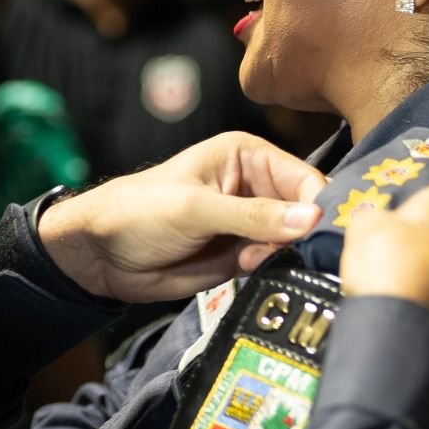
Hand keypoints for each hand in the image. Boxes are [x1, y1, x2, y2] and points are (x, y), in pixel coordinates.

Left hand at [38, 132, 325, 302]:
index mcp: (248, 156)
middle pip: (307, 213)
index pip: (305, 179)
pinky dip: (268, 271)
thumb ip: (255, 216)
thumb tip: (312, 219)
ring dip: (283, 256)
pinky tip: (243, 270)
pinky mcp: (242, 256)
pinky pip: (274, 265)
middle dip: (303, 236)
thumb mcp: (197, 208)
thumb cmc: (140, 212)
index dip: (320, 206)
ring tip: (248, 260)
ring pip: (294, 243)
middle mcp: (256, 186)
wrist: (102, 254)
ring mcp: (251, 224)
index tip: (327, 235)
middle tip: (282, 252)